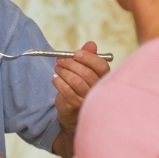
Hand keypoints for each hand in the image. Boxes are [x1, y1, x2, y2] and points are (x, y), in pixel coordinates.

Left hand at [51, 41, 110, 156]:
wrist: (72, 112)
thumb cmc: (79, 88)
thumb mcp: (84, 71)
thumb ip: (88, 57)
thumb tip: (91, 44)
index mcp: (104, 79)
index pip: (102, 67)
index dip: (89, 58)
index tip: (76, 53)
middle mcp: (98, 90)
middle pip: (86, 73)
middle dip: (70, 63)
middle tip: (59, 60)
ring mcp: (87, 99)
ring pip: (75, 81)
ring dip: (63, 71)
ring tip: (57, 68)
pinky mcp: (75, 105)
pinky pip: (66, 90)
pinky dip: (58, 81)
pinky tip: (54, 78)